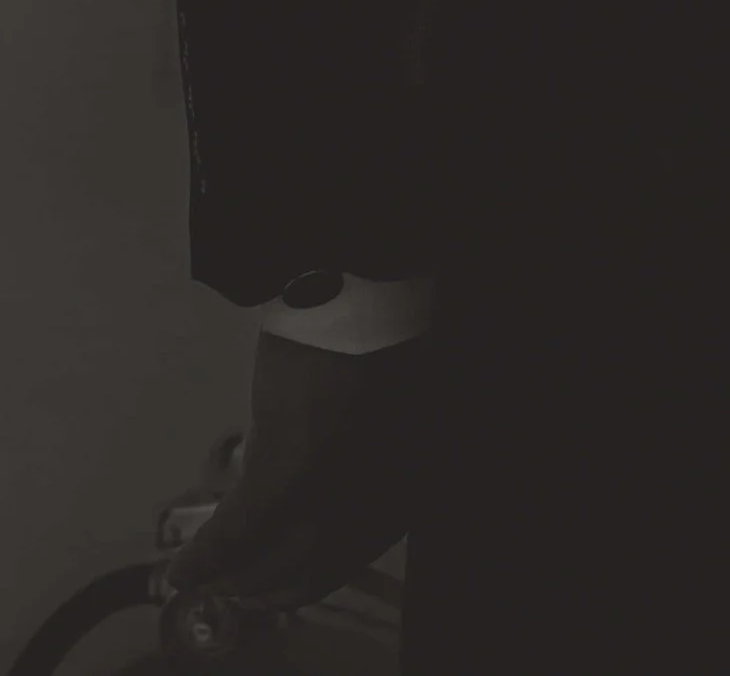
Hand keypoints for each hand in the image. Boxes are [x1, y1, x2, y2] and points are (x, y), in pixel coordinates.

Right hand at [167, 331, 427, 621]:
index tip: (278, 585)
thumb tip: (328, 493)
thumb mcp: (392, 407)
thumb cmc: (378, 329)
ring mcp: (340, 484)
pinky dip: (207, 557)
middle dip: (272, 586)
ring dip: (237, 579)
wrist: (361, 279)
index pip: (350, 555)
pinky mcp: (292, 464)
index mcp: (406, 481)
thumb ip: (368, 458)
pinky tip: (183, 571)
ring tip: (207, 580)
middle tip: (237, 590)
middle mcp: (380, 496)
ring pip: (279, 560)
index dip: (309, 575)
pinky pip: (240, 531)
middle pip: (316, 567)